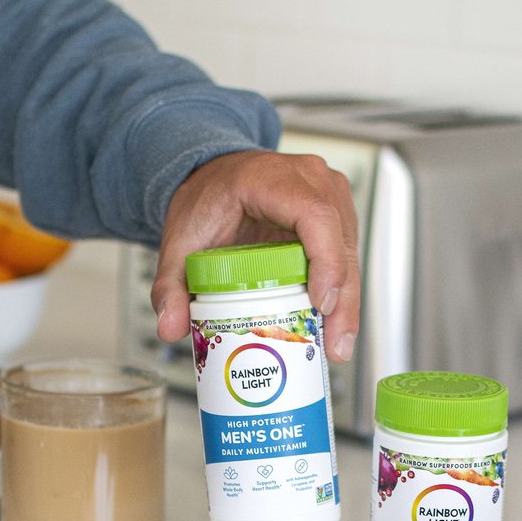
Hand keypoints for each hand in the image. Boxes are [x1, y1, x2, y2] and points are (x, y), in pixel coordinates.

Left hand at [151, 149, 359, 361]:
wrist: (216, 179)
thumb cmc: (207, 200)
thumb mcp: (181, 242)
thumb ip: (170, 285)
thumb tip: (170, 327)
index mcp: (268, 177)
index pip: (313, 214)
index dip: (326, 260)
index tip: (322, 303)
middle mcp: (308, 178)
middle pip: (341, 239)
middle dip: (344, 298)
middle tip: (336, 343)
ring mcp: (328, 192)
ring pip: (351, 249)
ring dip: (349, 299)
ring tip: (337, 342)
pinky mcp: (337, 211)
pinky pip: (348, 252)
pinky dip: (344, 289)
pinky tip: (335, 323)